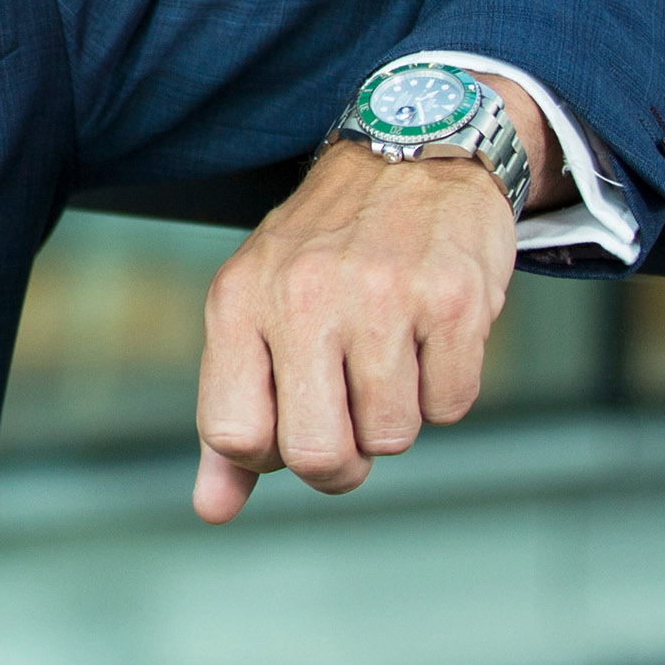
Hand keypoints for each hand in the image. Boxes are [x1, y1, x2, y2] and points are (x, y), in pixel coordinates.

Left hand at [190, 81, 552, 522]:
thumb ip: (233, 414)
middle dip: (342, 462)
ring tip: (391, 353)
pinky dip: (447, 388)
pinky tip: (431, 334)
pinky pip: (453, 406)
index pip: (234, 434)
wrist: (414, 154)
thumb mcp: (255, 310)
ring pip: (392, 438)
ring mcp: (381, 296)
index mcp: (239, 300)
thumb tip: (212, 510)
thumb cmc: (325, 250)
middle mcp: (303, 296)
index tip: (293, 423)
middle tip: (352, 418)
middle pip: (316, 456)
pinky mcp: (453, 300)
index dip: (271, 454)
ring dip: (398, 415)